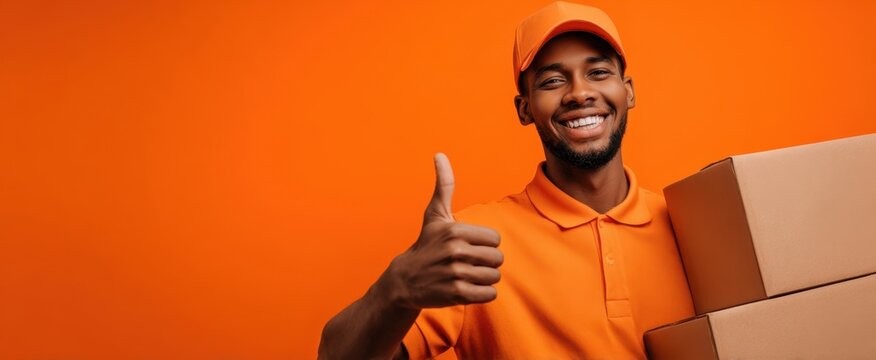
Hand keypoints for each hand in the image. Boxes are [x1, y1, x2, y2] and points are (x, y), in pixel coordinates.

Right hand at [378, 153, 503, 309]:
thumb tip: (440, 154)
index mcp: (455, 230)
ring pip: (494, 277)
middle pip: (498, 259)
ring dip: (484, 279)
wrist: (405, 280)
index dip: (484, 244)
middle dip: (486, 263)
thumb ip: (444, 185)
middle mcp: (455, 251)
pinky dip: (482, 293)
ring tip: (465, 276)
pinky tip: (466, 288)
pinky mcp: (457, 294)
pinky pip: (489, 294)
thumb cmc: (426, 244)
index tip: (467, 247)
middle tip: (467, 263)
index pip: (495, 239)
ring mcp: (456, 274)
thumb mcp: (435, 215)